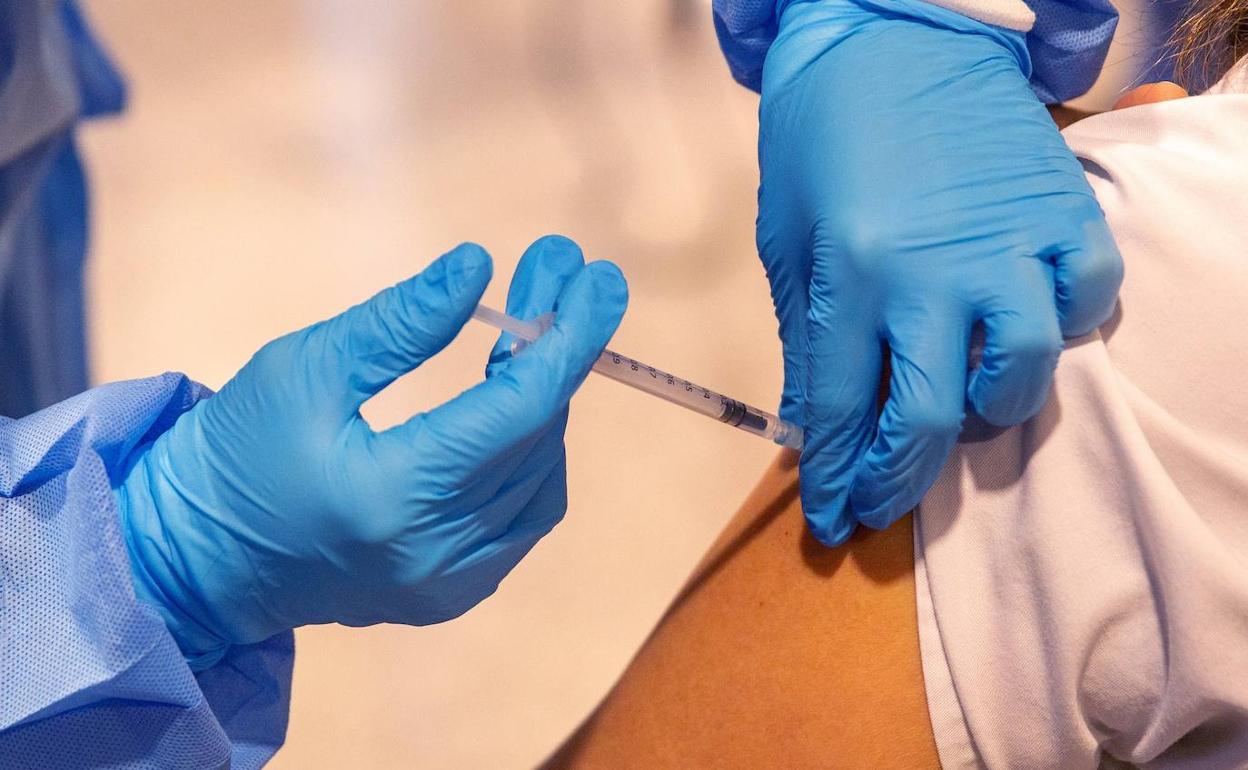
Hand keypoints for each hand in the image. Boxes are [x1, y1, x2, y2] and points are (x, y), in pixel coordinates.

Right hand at [115, 236, 626, 665]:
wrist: (201, 557)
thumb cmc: (240, 451)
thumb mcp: (306, 367)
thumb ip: (399, 322)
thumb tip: (477, 267)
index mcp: (395, 495)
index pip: (520, 411)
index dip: (568, 338)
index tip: (598, 277)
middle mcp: (437, 553)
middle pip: (538, 439)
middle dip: (557, 351)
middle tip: (558, 277)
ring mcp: (450, 584)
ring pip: (541, 480)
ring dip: (545, 404)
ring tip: (524, 341)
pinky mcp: (450, 596)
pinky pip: (521, 519)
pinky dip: (531, 458)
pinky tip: (512, 410)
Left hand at [757, 0, 1122, 544]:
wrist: (890, 40)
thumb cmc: (823, 140)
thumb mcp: (787, 240)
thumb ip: (807, 338)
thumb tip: (817, 428)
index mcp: (846, 273)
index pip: (839, 410)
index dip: (834, 477)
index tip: (834, 519)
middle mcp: (927, 272)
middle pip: (925, 419)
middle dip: (898, 482)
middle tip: (880, 502)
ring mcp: (1004, 243)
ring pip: (1020, 374)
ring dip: (986, 414)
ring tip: (955, 408)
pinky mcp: (1060, 212)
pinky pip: (1087, 297)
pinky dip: (1064, 327)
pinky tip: (1023, 329)